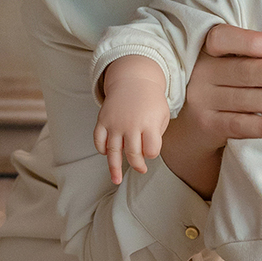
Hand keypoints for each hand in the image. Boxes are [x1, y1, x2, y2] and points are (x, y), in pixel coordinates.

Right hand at [94, 57, 171, 184]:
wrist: (134, 79)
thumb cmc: (151, 102)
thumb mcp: (162, 115)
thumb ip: (156, 136)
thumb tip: (144, 156)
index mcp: (149, 122)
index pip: (151, 150)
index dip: (152, 153)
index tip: (152, 150)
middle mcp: (131, 124)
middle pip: (133, 154)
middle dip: (138, 165)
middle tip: (141, 168)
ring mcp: (115, 122)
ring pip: (113, 151)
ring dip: (115, 168)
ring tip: (116, 180)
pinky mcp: (103, 120)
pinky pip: (99, 140)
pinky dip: (102, 149)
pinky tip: (107, 154)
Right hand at [160, 25, 261, 197]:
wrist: (192, 126)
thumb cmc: (223, 86)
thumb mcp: (228, 65)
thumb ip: (253, 58)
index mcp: (207, 50)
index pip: (222, 38)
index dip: (252, 42)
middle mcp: (201, 73)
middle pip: (244, 71)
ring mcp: (201, 100)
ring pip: (245, 99)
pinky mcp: (207, 125)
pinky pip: (240, 125)